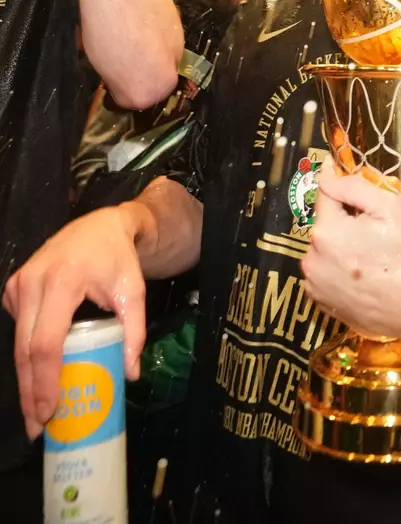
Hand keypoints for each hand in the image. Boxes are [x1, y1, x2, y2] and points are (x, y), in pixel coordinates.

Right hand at [2, 204, 146, 439]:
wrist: (99, 226)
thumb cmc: (117, 259)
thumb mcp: (133, 292)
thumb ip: (134, 332)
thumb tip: (129, 375)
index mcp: (62, 283)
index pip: (47, 343)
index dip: (45, 382)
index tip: (49, 413)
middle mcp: (33, 283)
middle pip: (24, 350)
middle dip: (30, 392)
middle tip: (38, 426)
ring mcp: (19, 284)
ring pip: (17, 342)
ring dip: (25, 379)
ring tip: (36, 412)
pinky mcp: (14, 287)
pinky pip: (18, 328)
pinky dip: (26, 356)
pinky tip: (37, 379)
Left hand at [301, 160, 400, 341]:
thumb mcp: (389, 207)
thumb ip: (352, 186)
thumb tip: (327, 174)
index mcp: (326, 233)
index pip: (324, 194)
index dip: (334, 179)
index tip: (337, 167)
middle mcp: (313, 262)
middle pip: (326, 225)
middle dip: (344, 220)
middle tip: (375, 227)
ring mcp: (317, 289)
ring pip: (325, 252)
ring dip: (341, 247)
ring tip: (373, 255)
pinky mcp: (326, 307)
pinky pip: (328, 277)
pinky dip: (341, 271)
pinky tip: (366, 276)